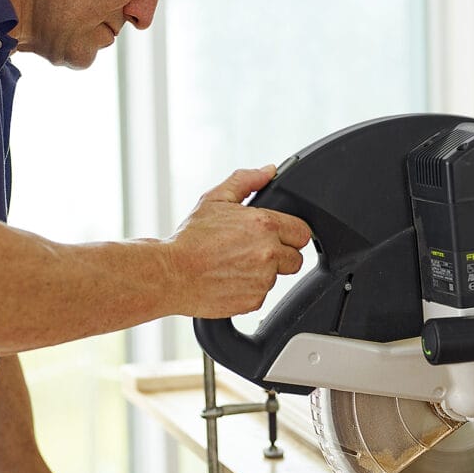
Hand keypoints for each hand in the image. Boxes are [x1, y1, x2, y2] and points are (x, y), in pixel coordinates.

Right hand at [167, 166, 311, 318]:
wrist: (171, 274)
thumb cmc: (190, 239)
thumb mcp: (215, 199)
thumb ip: (246, 181)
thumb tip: (267, 171)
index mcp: (264, 225)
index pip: (303, 232)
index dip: (290, 233)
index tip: (278, 236)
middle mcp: (268, 252)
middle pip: (296, 258)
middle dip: (280, 255)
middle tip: (253, 251)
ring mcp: (263, 279)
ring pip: (277, 277)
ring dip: (263, 272)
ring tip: (235, 264)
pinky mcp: (254, 301)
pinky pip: (261, 295)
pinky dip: (250, 289)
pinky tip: (230, 279)